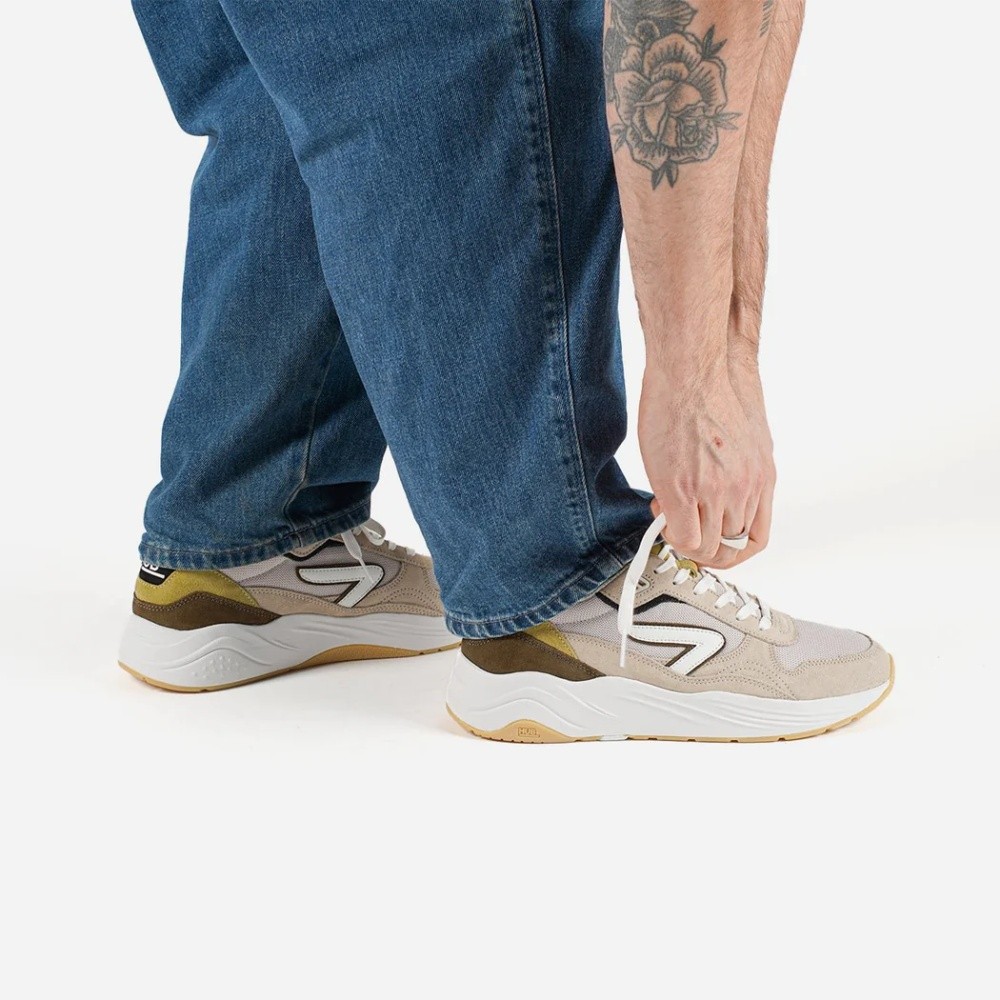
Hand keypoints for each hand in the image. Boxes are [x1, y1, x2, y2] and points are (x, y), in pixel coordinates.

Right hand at [639, 357, 774, 568]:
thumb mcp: (744, 434)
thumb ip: (738, 466)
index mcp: (761, 477)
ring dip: (686, 540)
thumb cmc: (711, 388)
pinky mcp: (683, 490)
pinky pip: (684, 538)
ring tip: (669, 514)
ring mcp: (715, 492)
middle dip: (704, 545)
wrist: (692, 370)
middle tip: (684, 525)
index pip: (755, 538)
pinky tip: (661, 512)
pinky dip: (671, 535)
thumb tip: (721, 483)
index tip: (713, 540)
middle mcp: (744, 489)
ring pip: (707, 548)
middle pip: (730, 547)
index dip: (731, 547)